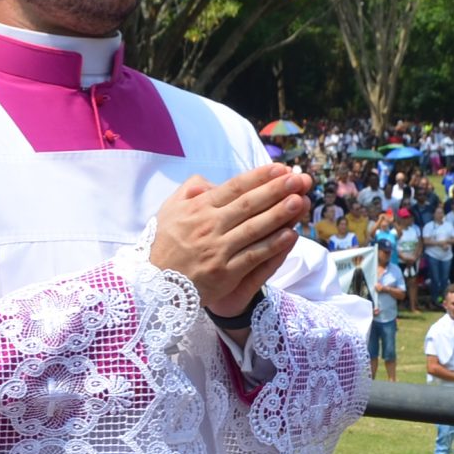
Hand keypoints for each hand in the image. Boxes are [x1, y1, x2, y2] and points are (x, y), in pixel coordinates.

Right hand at [149, 163, 313, 315]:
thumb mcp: (169, 210)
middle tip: (299, 179)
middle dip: (277, 190)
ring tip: (300, 201)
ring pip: (255, 228)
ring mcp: (218, 250)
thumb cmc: (164, 245)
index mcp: (198, 209)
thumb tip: (213, 182)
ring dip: (280, 214)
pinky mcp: (225, 273)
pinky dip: (272, 245)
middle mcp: (210, 226)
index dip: (259, 177)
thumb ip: (190, 190)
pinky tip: (290, 235)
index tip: (280, 168)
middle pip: (249, 204)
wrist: (153, 285)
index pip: (234, 188)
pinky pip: (254, 256)